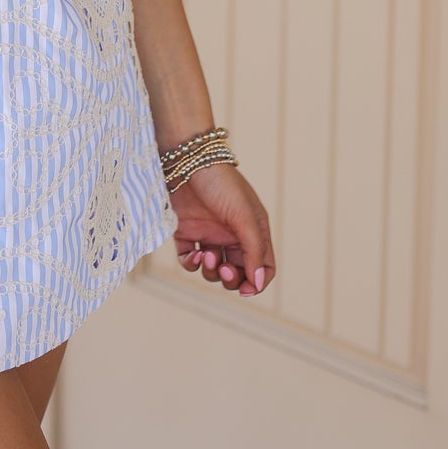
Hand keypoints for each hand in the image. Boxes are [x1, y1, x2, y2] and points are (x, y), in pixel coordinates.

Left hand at [169, 162, 275, 297]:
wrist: (186, 160)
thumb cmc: (221, 183)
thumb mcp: (245, 216)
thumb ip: (253, 250)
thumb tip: (257, 283)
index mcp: (253, 229)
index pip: (262, 266)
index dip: (256, 282)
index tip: (245, 289)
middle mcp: (231, 234)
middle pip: (237, 272)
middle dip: (232, 278)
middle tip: (224, 270)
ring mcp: (208, 234)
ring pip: (213, 270)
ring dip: (211, 271)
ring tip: (205, 255)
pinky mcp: (185, 232)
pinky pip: (189, 260)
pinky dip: (191, 264)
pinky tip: (193, 256)